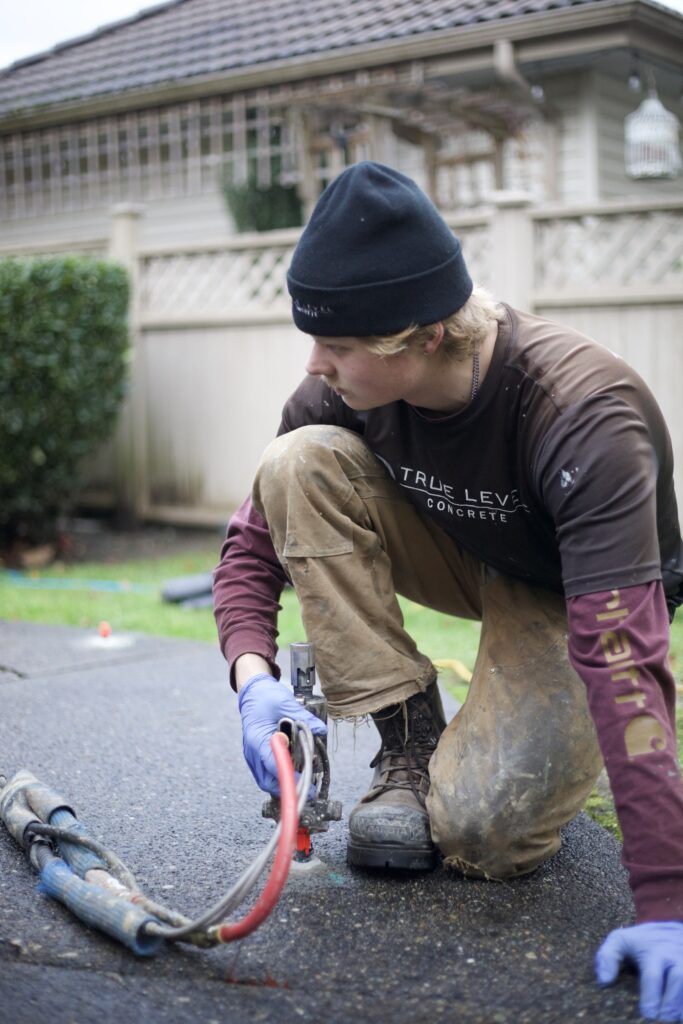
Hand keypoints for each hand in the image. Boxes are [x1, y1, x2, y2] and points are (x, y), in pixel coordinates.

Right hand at [238, 672, 326, 795]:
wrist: (252, 690)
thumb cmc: (265, 696)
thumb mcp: (285, 702)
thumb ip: (303, 717)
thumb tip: (320, 729)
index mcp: (257, 739)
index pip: (273, 765)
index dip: (290, 777)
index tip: (305, 785)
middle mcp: (252, 751)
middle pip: (267, 781)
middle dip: (287, 787)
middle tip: (307, 787)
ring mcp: (251, 754)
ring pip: (265, 780)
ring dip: (282, 783)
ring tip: (301, 779)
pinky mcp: (255, 754)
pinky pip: (264, 773)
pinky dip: (277, 775)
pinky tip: (291, 770)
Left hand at [596, 921, 682, 1020]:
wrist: (671, 928)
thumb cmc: (641, 941)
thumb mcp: (621, 940)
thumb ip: (607, 957)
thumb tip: (604, 981)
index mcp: (654, 952)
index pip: (653, 976)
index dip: (651, 997)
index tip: (648, 1014)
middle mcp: (675, 957)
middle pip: (679, 980)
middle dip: (671, 1004)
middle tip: (662, 1019)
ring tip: (674, 1020)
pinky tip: (681, 1014)